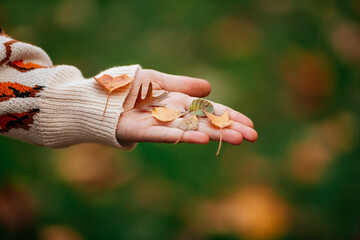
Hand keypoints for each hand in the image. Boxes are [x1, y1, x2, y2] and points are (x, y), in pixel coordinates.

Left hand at [116, 69, 257, 144]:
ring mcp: (159, 125)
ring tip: (237, 139)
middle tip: (253, 137)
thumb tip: (210, 88)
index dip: (229, 116)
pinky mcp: (141, 131)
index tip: (250, 124)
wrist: (99, 97)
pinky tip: (202, 139)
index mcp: (178, 103)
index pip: (209, 110)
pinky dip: (184, 136)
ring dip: (214, 135)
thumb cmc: (128, 87)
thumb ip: (182, 85)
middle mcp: (172, 116)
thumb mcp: (158, 80)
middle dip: (229, 129)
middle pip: (205, 123)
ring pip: (191, 130)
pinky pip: (165, 134)